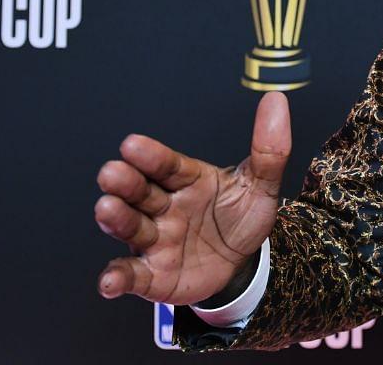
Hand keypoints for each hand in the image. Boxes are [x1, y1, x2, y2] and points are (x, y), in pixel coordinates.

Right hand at [94, 92, 290, 304]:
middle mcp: (163, 206)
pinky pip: (131, 274)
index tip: (133, 145)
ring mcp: (155, 239)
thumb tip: (275, 101)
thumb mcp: (260, 185)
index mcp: (187, 179)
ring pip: (131, 227)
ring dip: (116, 219)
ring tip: (106, 209)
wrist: (241, 263)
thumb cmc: (240, 217)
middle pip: (140, 191)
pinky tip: (109, 281)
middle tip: (112, 173)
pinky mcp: (151, 274)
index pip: (167, 165)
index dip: (151, 156)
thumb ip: (269, 149)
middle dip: (124, 182)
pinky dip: (116, 277)